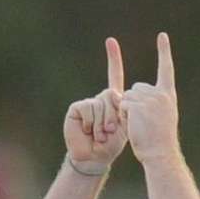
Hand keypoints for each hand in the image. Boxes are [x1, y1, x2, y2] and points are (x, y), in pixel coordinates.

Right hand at [63, 37, 126, 171]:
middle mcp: (100, 99)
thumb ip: (122, 107)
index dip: (113, 59)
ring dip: (102, 124)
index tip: (111, 41)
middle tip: (109, 132)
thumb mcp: (123, 126)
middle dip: (113, 117)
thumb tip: (115, 94)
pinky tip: (88, 131)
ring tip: (100, 136)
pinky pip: (88, 108)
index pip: (114, 76)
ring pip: (101, 104)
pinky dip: (91, 123)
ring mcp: (88, 103)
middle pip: (112, 95)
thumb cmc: (110, 145)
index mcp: (112, 101)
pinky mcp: (76, 108)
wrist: (94, 157)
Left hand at [121, 32, 179, 165]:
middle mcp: (160, 94)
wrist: (160, 154)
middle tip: (144, 123)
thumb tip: (130, 98)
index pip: (166, 69)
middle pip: (136, 88)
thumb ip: (153, 104)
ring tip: (140, 126)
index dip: (164, 52)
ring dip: (128, 111)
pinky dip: (123, 116)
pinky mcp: (137, 105)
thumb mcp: (162, 119)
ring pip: (127, 97)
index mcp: (168, 96)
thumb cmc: (160, 143)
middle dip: (134, 103)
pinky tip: (134, 126)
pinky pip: (122, 105)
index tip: (162, 36)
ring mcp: (149, 99)